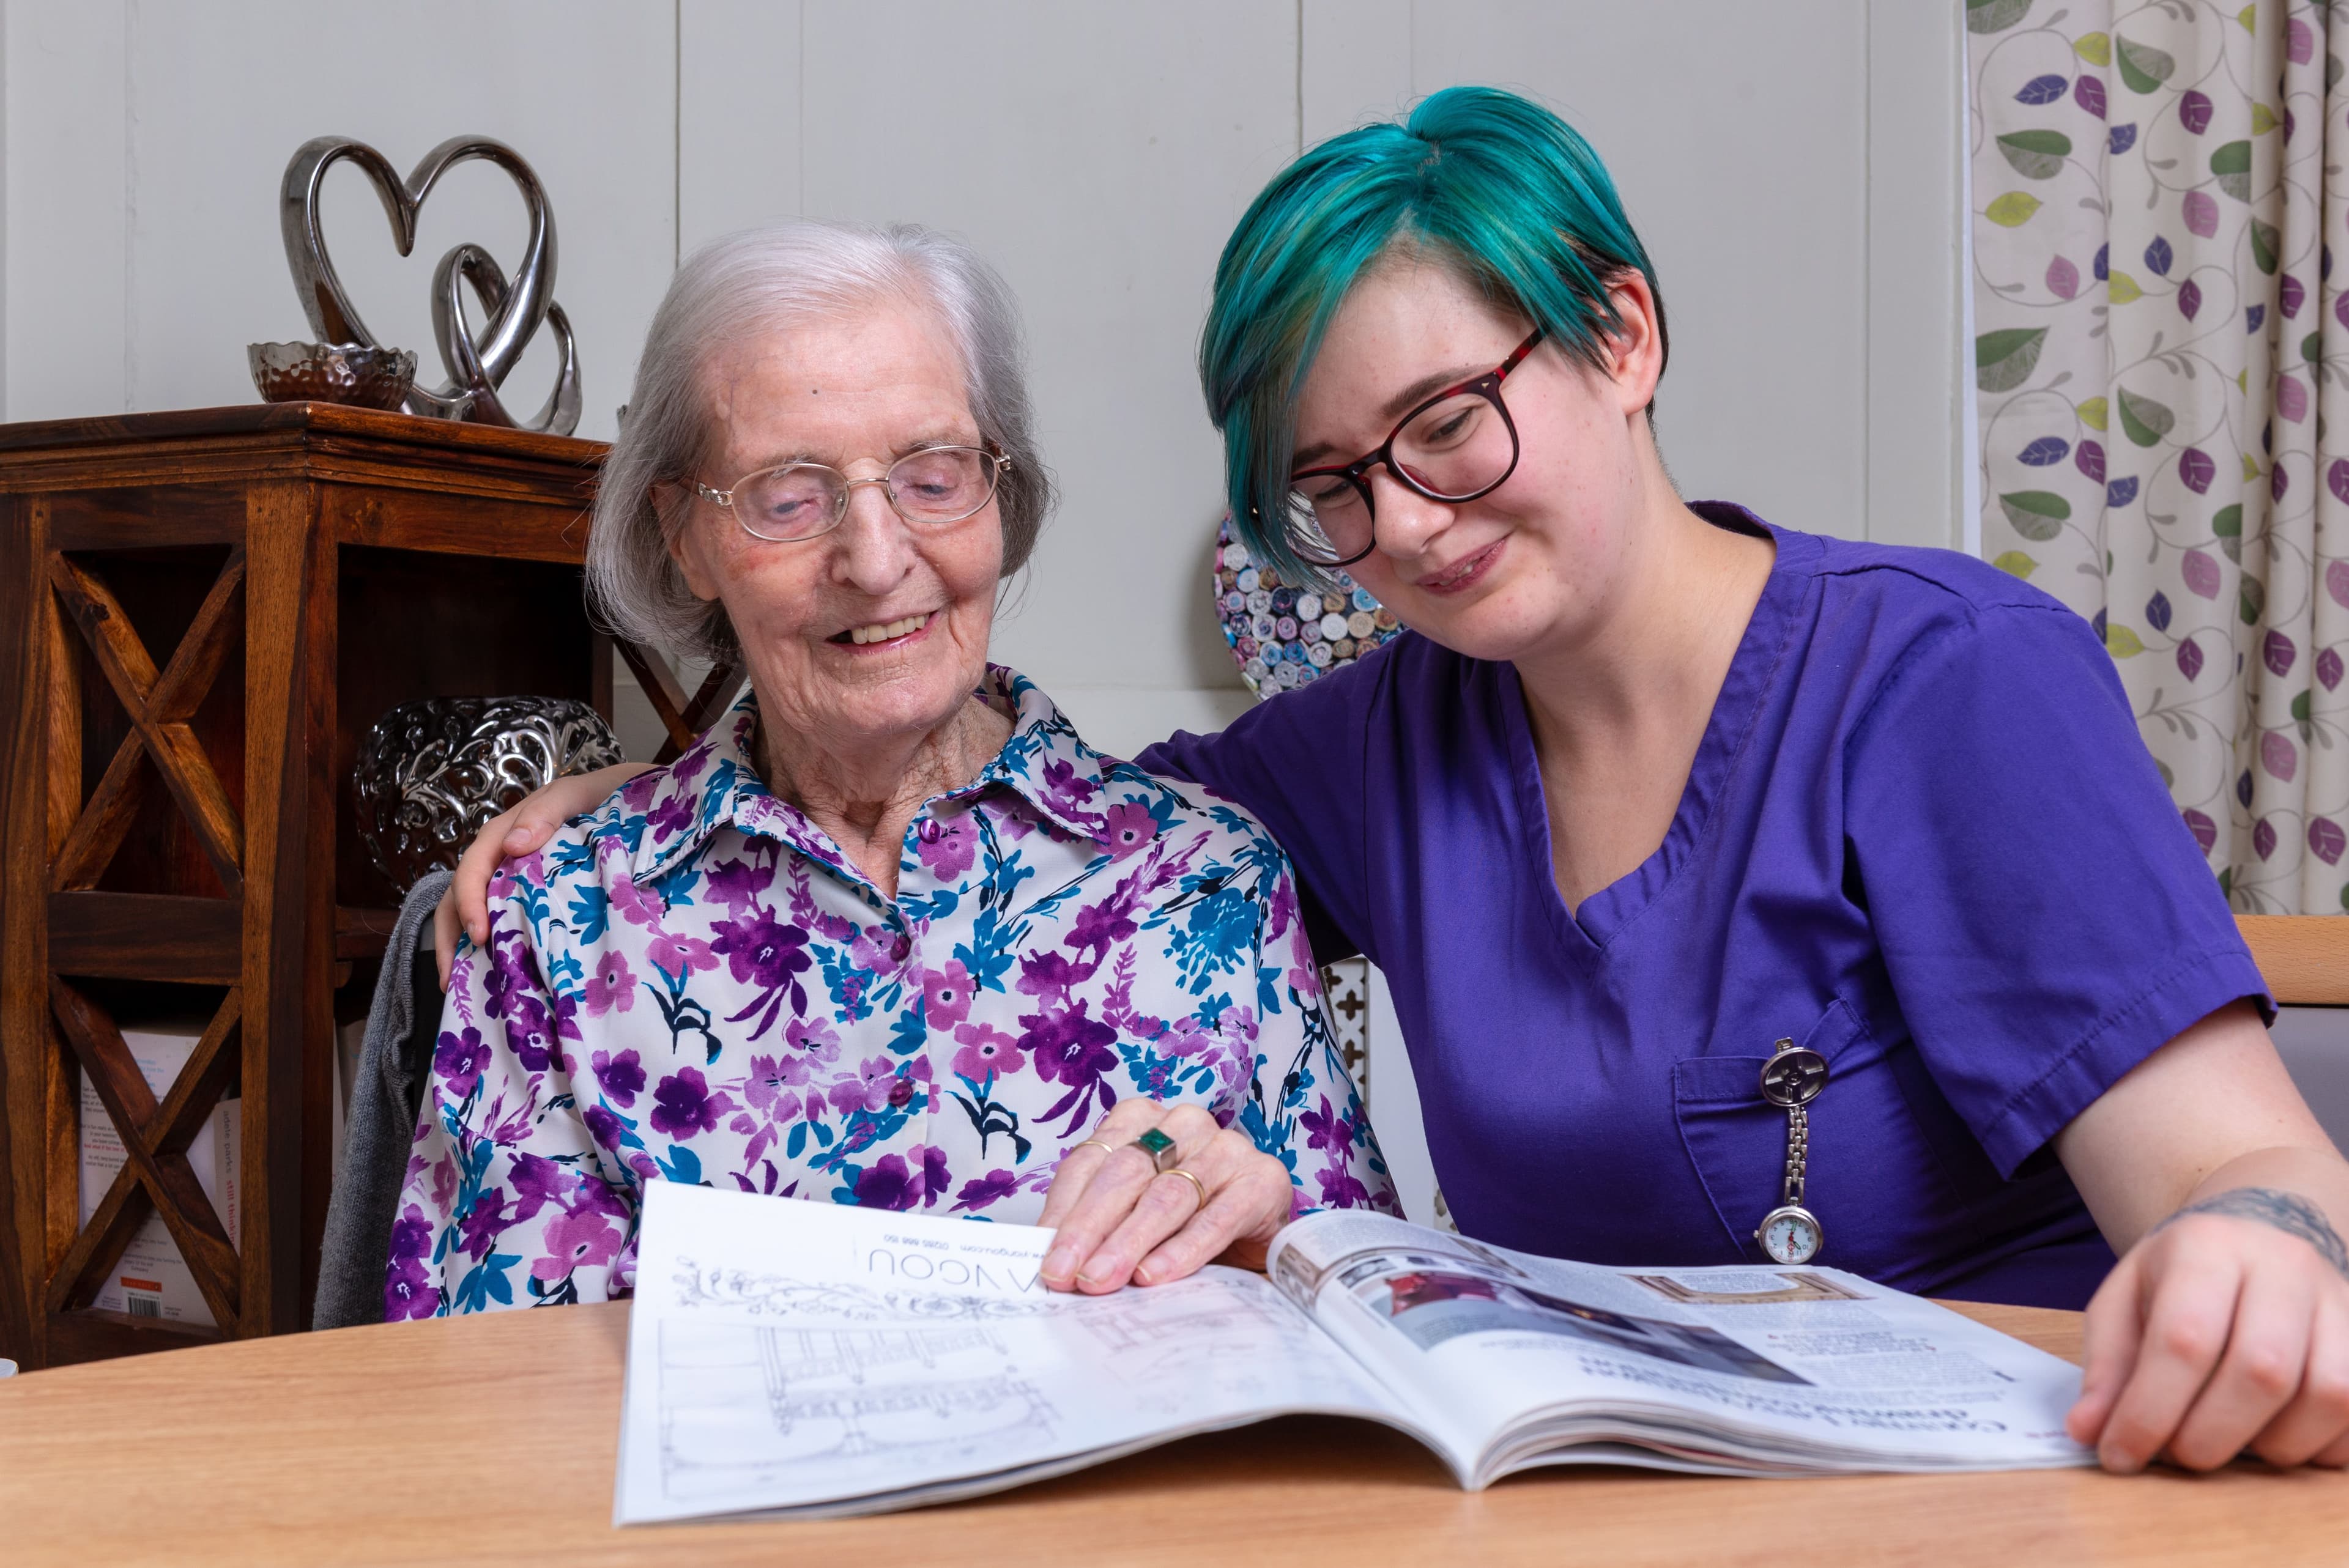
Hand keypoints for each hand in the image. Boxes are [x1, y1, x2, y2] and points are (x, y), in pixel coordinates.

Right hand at [432, 762, 650, 987]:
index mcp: (504, 834)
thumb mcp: (572, 795)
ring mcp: (513, 878)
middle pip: (460, 896)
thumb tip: (512, 845)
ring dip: (460, 946)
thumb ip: (546, 813)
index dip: (469, 903)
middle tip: (451, 979)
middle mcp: (501, 858)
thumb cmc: (598, 796)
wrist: (630, 800)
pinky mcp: (531, 894)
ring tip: (456, 985)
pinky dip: (492, 944)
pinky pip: (503, 918)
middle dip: (450, 937)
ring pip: (474, 911)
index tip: (480, 935)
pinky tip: (495, 973)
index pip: (472, 870)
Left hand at [1036, 1101, 1294, 1292]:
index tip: (1046, 1259)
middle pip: (1125, 1174)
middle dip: (1090, 1228)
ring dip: (1130, 1242)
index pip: (1090, 1162)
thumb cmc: (1186, 1225)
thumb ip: (1096, 1227)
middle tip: (1066, 1275)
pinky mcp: (1263, 1179)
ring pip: (1168, 1195)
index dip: (1064, 1212)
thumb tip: (1050, 1259)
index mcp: (1142, 1120)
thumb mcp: (1133, 1219)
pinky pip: (1217, 1217)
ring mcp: (1227, 1147)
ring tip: (1102, 1280)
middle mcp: (1184, 1124)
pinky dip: (1182, 1249)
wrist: (1261, 1240)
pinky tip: (1155, 1275)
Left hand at [2068, 1189, 2348, 1471]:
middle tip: (2178, 1456)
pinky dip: (2319, 1446)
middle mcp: (2282, 1267)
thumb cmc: (2180, 1276)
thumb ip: (2107, 1367)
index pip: (2184, 1338)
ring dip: (2272, 1446)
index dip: (2150, 1410)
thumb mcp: (2124, 1301)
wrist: (2257, 1234)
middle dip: (2212, 1435)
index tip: (2120, 1455)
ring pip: (2326, 1395)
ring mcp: (2338, 1301)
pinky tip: (2275, 1440)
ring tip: (2229, 1445)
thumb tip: (2087, 1432)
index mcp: (2206, 1248)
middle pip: (2262, 1370)